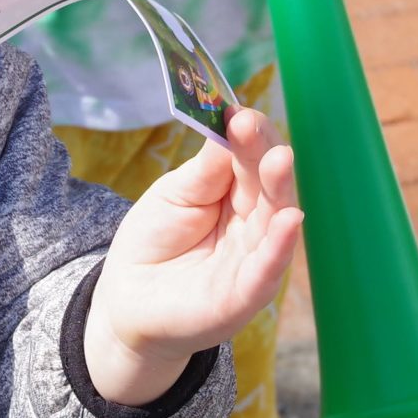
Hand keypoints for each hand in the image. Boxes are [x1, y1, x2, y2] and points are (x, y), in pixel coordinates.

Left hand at [86, 108, 302, 405]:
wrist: (127, 304)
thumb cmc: (153, 244)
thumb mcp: (173, 197)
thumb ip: (204, 170)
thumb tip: (227, 123)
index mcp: (236, 195)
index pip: (251, 160)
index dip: (248, 136)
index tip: (237, 113)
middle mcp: (253, 225)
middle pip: (268, 186)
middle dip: (264, 155)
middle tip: (253, 127)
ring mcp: (252, 260)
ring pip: (275, 222)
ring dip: (280, 190)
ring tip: (279, 160)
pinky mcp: (245, 296)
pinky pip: (266, 270)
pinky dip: (279, 246)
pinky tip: (290, 220)